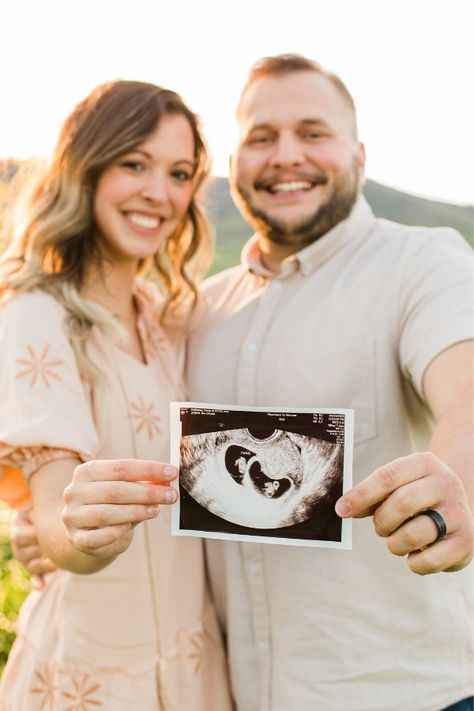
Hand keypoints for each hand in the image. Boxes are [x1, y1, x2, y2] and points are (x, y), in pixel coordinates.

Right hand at [11, 508, 55, 587]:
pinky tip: (41, 586)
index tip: (45, 531)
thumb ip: (39, 510)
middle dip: (39, 550)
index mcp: (19, 528)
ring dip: (43, 566)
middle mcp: (19, 544)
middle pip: (24, 553)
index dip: (34, 534)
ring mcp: (26, 557)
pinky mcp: (34, 567)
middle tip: (53, 548)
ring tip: (55, 564)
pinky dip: (37, 581)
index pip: (20, 535)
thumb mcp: (40, 506)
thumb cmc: (45, 510)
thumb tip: (35, 512)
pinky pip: (34, 577)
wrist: (46, 519)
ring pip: (31, 565)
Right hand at [63, 459, 177, 560]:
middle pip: (114, 490)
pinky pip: (96, 537)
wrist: (88, 532)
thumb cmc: (112, 504)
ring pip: (106, 513)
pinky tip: (129, 528)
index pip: (120, 467)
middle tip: (171, 495)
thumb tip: (167, 480)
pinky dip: (114, 532)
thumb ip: (144, 485)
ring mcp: (72, 516)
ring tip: (157, 510)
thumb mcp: (126, 490)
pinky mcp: (75, 539)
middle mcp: (74, 491)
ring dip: (136, 511)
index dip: (148, 470)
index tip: (172, 472)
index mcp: (86, 472)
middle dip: (147, 492)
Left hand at [335, 452, 472, 573]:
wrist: (459, 506)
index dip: (361, 495)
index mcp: (425, 463)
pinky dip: (413, 562)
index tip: (342, 510)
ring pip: (413, 534)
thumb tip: (344, 508)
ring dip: (394, 544)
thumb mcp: (398, 484)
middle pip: (401, 503)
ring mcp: (459, 513)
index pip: (387, 476)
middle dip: (381, 521)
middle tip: (379, 528)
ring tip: (398, 539)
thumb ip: (373, 495)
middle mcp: (446, 484)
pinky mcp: (466, 542)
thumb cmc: (417, 495)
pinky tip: (418, 551)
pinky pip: (427, 561)